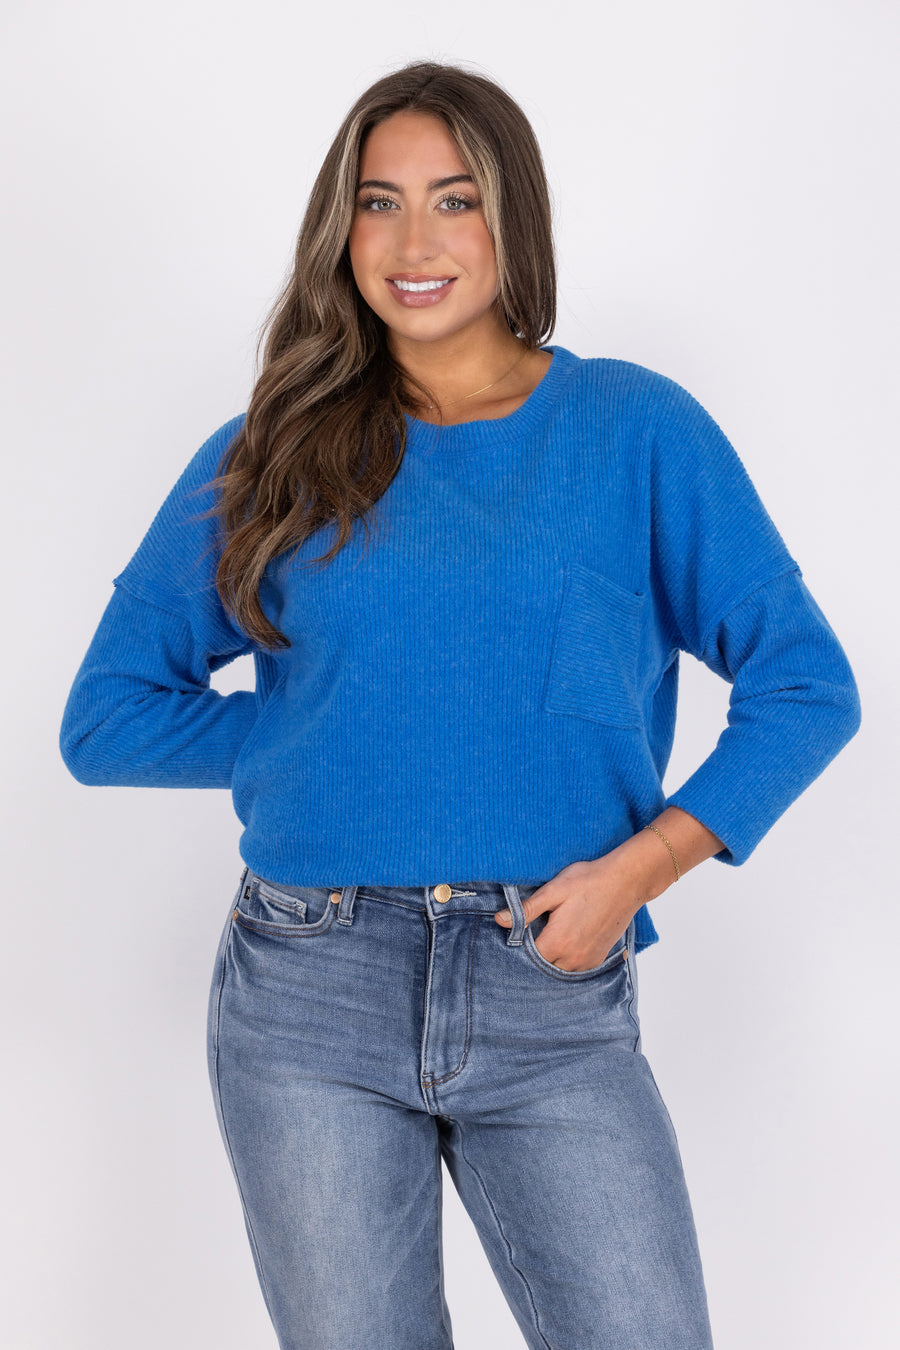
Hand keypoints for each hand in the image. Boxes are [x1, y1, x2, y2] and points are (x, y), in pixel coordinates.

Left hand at [493, 853, 649, 972]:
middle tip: (538, 930)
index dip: (521, 943)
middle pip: (543, 965)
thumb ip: (526, 909)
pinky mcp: (599, 957)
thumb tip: (499, 920)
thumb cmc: (588, 881)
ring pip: (560, 968)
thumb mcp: (553, 891)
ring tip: (554, 934)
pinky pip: (577, 967)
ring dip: (553, 957)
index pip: (528, 955)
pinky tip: (568, 940)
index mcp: (557, 941)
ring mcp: (588, 959)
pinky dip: (568, 959)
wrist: (626, 881)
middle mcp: (573, 957)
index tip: (521, 930)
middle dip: (537, 951)